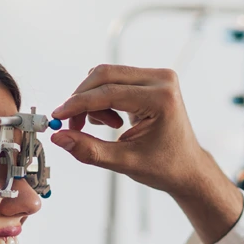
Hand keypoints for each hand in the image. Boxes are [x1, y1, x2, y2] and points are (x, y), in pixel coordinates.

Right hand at [50, 65, 215, 195]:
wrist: (187, 167)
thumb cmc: (165, 166)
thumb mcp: (125, 162)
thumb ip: (89, 150)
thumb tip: (59, 137)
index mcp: (161, 99)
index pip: (108, 93)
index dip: (77, 104)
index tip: (57, 116)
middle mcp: (162, 80)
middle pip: (104, 75)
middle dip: (81, 100)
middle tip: (72, 125)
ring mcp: (158, 77)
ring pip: (107, 76)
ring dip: (92, 101)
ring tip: (101, 128)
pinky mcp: (151, 80)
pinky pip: (115, 80)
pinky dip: (103, 99)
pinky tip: (111, 122)